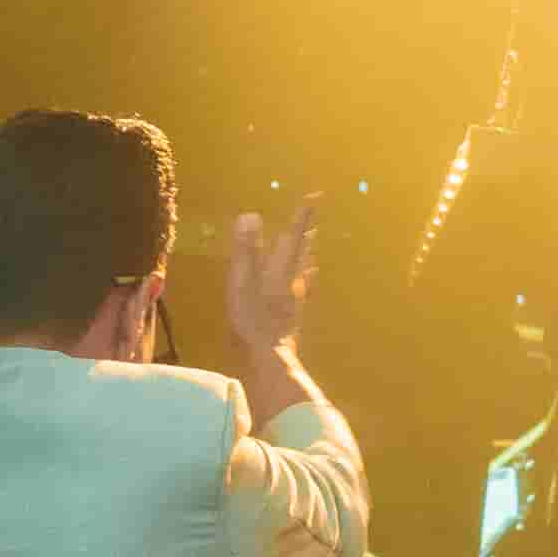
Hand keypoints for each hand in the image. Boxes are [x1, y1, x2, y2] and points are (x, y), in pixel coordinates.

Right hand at [219, 206, 317, 399]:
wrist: (268, 360)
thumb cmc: (252, 321)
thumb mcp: (242, 282)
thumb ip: (247, 250)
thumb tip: (252, 215)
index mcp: (279, 271)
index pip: (292, 237)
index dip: (302, 217)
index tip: (315, 197)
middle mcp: (291, 282)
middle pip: (300, 252)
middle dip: (305, 233)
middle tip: (314, 218)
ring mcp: (293, 300)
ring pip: (302, 270)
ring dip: (305, 254)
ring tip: (310, 243)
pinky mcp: (291, 316)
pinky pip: (300, 289)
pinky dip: (304, 279)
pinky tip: (307, 281)